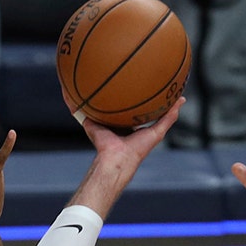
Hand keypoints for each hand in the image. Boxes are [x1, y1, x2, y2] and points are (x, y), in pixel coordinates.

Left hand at [65, 97, 184, 217]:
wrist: (115, 158)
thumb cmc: (102, 144)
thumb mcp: (90, 122)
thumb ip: (79, 109)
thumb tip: (65, 93)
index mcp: (127, 127)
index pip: (133, 112)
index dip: (135, 101)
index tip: (138, 88)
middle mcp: (140, 130)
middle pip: (151, 112)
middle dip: (156, 101)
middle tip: (162, 86)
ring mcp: (150, 132)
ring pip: (164, 115)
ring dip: (171, 105)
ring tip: (178, 90)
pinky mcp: (157, 134)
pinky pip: (168, 119)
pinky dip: (175, 109)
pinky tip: (181, 98)